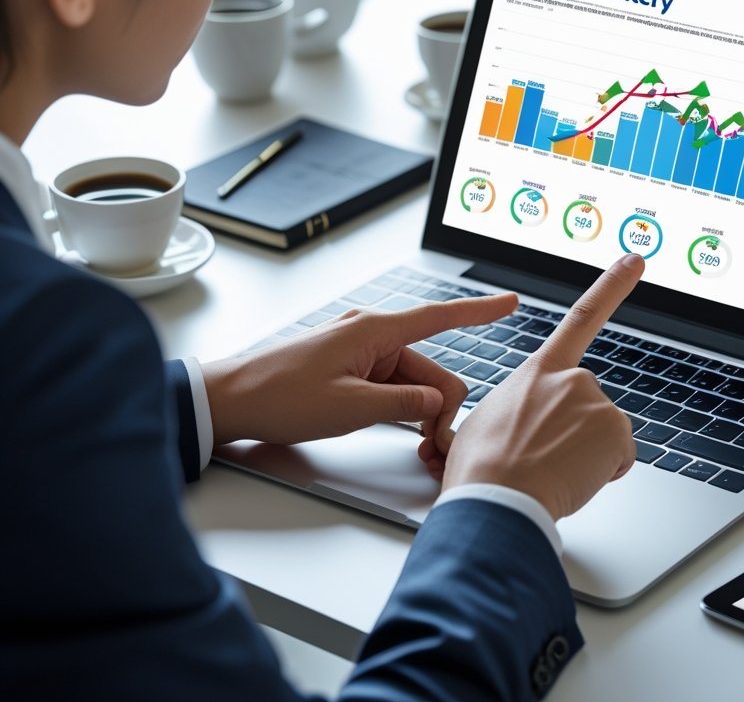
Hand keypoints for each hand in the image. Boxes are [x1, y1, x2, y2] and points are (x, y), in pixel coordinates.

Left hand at [201, 293, 517, 446]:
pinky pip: (392, 387)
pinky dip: (401, 409)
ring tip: (415, 446)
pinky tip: (399, 432)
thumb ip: (404, 403)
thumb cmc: (280, 396)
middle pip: (431, 366)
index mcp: (375, 331)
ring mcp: (361, 353)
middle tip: (432, 444)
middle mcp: (372, 335)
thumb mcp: (350, 409)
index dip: (480, 311)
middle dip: (441, 403)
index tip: (509, 302)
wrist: (230, 401)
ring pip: (414, 382)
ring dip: (419, 411)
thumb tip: (437, 401)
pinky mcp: (351, 371)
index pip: (441, 316)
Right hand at [432, 254, 644, 520]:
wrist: (495, 498)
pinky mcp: (616, 432)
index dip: (612, 286)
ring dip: (585, 457)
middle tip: (543, 458)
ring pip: (604, 436)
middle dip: (576, 434)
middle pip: (590, 406)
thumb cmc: (482, 470)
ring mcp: (597, 403)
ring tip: (550, 471)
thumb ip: (519, 411)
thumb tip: (519, 432)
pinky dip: (601, 474)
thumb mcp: (486, 422)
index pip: (582, 317)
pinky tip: (571, 480)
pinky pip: (619, 460)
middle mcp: (572, 378)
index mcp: (538, 371)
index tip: (634, 261)